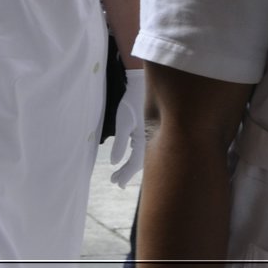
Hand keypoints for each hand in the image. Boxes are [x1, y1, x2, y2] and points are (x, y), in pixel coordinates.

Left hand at [109, 68, 146, 187]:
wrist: (142, 83)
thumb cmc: (131, 101)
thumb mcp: (122, 122)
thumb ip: (120, 144)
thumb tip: (115, 162)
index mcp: (145, 141)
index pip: (135, 164)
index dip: (125, 175)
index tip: (116, 183)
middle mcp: (152, 140)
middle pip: (140, 163)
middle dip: (126, 173)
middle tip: (114, 181)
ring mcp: (153, 134)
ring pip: (143, 156)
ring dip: (131, 165)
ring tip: (119, 172)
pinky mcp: (151, 129)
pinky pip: (145, 147)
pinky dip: (136, 155)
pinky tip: (131, 155)